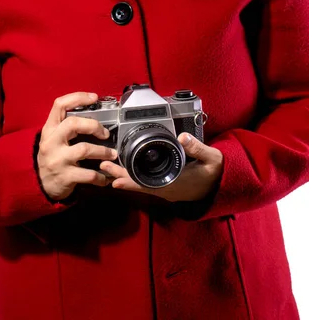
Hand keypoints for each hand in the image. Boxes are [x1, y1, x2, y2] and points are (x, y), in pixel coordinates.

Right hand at [37, 92, 117, 200]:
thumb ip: (66, 127)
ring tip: (111, 154)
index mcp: (49, 130)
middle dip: (94, 126)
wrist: (39, 184)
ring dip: (103, 152)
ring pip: (84, 149)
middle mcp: (51, 142)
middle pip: (73, 124)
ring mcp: (57, 160)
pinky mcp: (65, 176)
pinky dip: (101, 176)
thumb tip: (93, 115)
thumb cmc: (51, 157)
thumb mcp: (53, 139)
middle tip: (105, 134)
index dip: (77, 97)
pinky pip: (89, 174)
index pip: (59, 105)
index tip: (94, 97)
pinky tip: (104, 177)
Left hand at [99, 133, 223, 201]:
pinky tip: (122, 175)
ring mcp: (166, 189)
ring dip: (124, 177)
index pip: (149, 183)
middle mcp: (167, 188)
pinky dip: (133, 180)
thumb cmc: (216, 172)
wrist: (222, 186)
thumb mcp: (212, 158)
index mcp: (176, 182)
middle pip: (139, 184)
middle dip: (120, 175)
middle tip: (103, 166)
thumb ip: (198, 147)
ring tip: (107, 169)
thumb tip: (183, 136)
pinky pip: (145, 185)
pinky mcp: (166, 188)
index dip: (131, 181)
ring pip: (140, 184)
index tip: (115, 178)